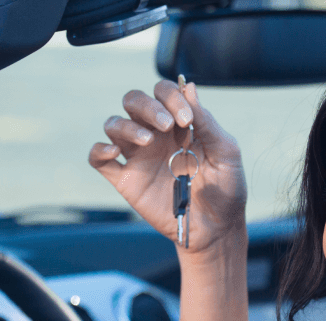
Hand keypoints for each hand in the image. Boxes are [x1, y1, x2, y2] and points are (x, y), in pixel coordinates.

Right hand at [89, 80, 246, 253]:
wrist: (216, 228)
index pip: (163, 92)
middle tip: (166, 125)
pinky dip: (99, 150)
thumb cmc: (225, 188)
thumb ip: (207, 121)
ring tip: (147, 141)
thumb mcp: (226, 152)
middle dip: (146, 106)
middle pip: (133, 101)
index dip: (171, 97)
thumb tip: (189, 86)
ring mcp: (138, 156)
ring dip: (126, 126)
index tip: (186, 120)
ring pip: (114, 125)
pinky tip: (113, 152)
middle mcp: (155, 135)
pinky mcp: (126, 180)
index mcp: (179, 123)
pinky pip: (99, 159)